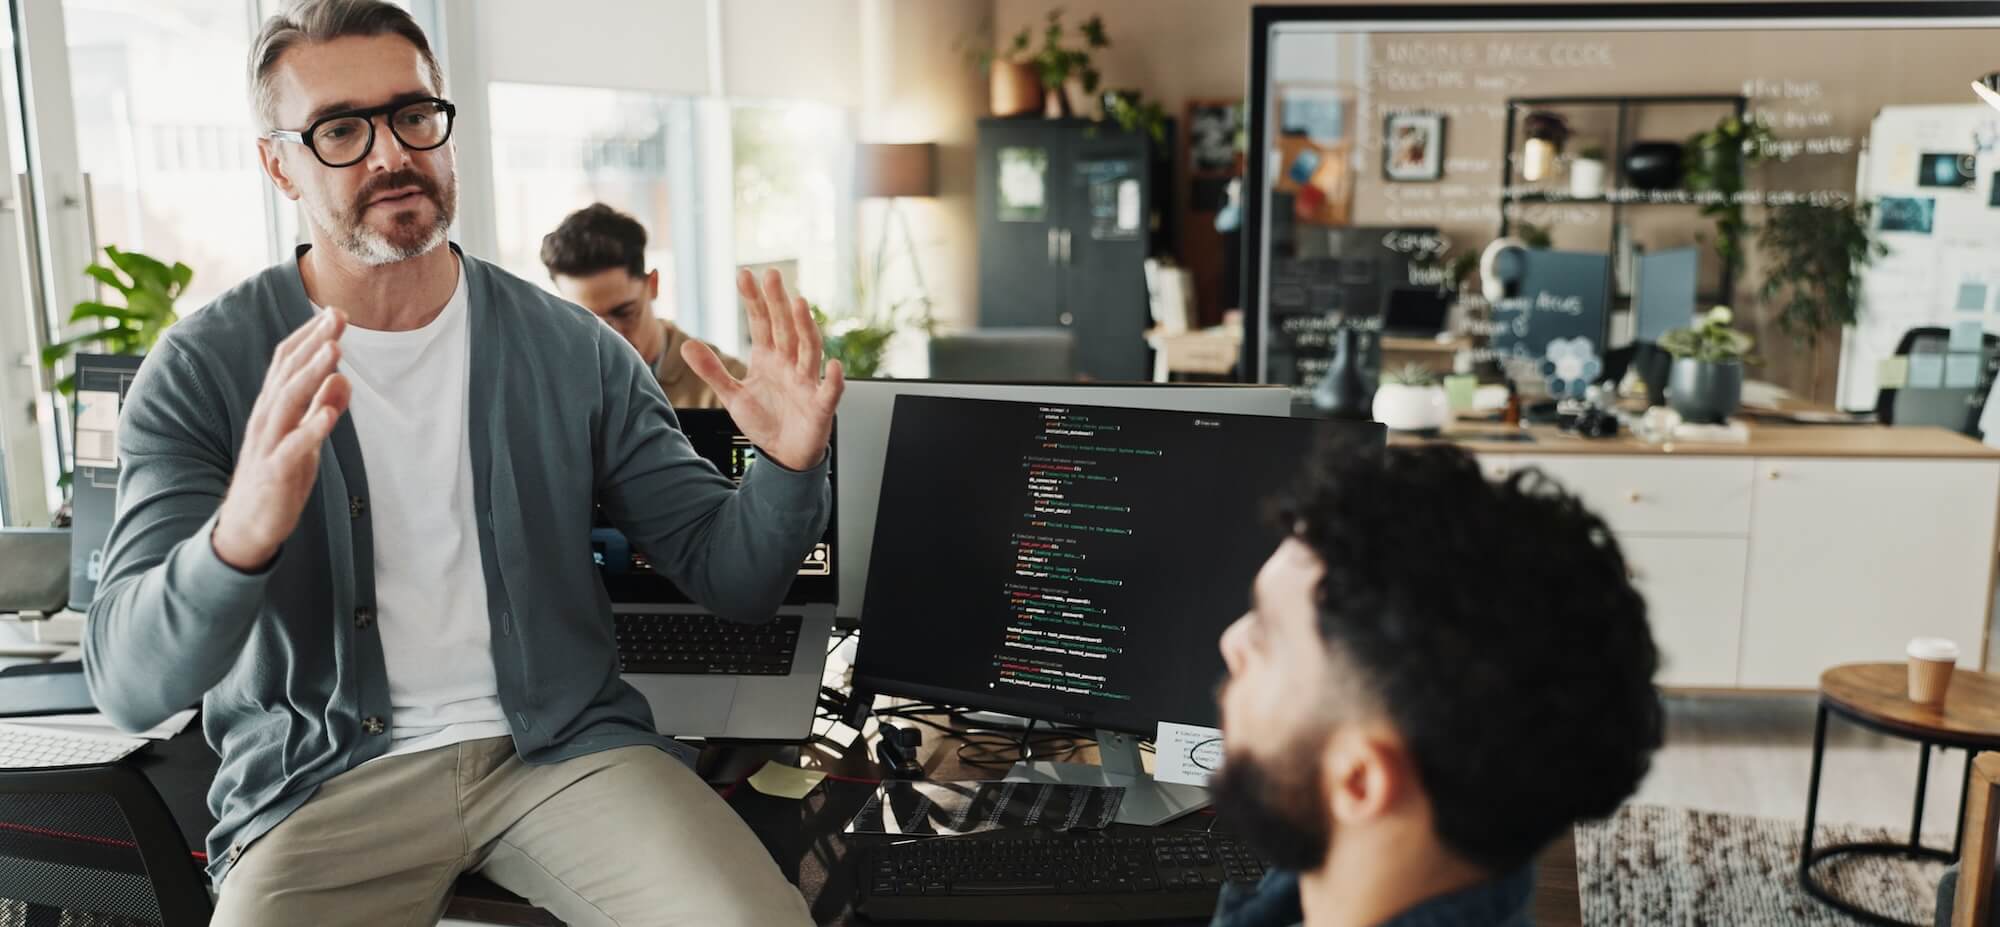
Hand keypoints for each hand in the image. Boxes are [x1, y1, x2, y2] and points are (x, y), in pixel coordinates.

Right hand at [211, 310, 350, 570]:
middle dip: (314, 343)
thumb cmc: (278, 476)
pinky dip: (311, 429)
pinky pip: (294, 447)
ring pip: (289, 402)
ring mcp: (269, 443)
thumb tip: (343, 379)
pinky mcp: (276, 471)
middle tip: (338, 317)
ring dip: (312, 375)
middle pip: (289, 373)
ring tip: (335, 351)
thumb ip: (323, 408)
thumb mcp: (307, 438)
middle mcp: (267, 418)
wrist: (246, 526)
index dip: (310, 336)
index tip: (334, 312)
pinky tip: (329, 412)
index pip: (288, 362)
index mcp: (273, 407)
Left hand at [683, 269, 843, 470]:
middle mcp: (789, 364)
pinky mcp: (820, 406)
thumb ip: (712, 370)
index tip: (745, 275)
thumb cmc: (764, 422)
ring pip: (808, 349)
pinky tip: (833, 365)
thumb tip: (687, 344)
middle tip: (772, 274)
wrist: (784, 456)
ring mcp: (806, 382)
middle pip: (785, 327)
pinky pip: (828, 391)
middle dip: (778, 302)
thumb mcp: (732, 395)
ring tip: (799, 304)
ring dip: (805, 327)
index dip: (754, 300)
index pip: (761, 323)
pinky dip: (833, 379)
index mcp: (768, 358)